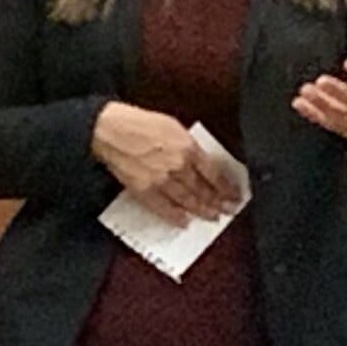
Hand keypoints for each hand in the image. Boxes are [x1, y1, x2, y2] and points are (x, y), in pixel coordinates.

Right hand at [93, 103, 240, 221]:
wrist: (111, 130)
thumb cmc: (139, 123)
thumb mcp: (174, 126)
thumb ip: (190, 146)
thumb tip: (201, 161)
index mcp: (188, 149)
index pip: (215, 174)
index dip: (227, 187)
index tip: (235, 195)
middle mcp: (178, 167)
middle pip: (204, 190)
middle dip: (219, 202)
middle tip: (229, 210)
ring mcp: (162, 182)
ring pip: (188, 202)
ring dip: (202, 211)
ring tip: (213, 218)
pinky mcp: (145, 192)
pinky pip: (164, 209)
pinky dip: (175, 217)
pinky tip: (185, 223)